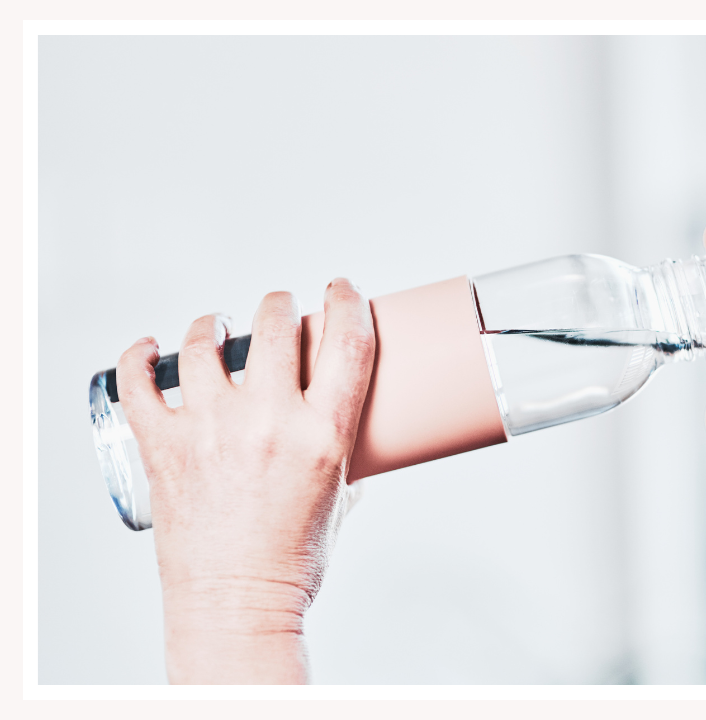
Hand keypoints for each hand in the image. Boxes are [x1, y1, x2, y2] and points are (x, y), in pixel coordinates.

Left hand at [115, 278, 375, 683]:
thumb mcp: (341, 497)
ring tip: (217, 325)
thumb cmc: (292, 562)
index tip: (341, 289)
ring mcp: (211, 431)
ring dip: (215, 324)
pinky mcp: (164, 446)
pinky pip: (139, 384)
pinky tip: (146, 349)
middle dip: (280, 304)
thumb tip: (339, 421)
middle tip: (278, 306)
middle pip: (276, 327)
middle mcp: (268, 424)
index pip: (347, 341)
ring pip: (207, 342)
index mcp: (323, 436)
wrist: (236, 603)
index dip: (347, 301)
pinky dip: (138, 358)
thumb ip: (341, 451)